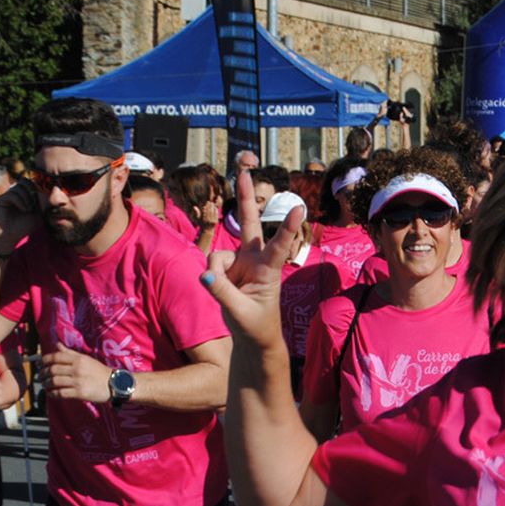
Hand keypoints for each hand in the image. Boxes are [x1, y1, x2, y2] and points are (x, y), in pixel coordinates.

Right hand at [0, 179, 40, 256]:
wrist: (10, 237)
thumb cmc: (24, 227)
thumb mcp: (38, 215)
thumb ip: (43, 204)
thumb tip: (53, 192)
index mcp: (23, 195)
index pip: (31, 183)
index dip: (37, 189)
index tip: (42, 200)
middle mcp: (14, 193)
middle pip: (25, 181)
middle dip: (32, 191)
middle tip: (35, 204)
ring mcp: (6, 195)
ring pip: (18, 187)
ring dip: (27, 198)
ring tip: (29, 210)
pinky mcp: (0, 200)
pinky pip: (11, 194)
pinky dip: (20, 201)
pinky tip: (24, 209)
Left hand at [37, 347, 111, 403]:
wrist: (114, 384)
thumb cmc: (99, 371)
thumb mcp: (86, 359)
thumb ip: (70, 353)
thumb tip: (56, 345)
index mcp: (78, 359)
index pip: (56, 357)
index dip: (44, 360)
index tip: (40, 364)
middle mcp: (77, 369)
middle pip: (53, 369)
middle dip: (43, 373)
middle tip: (40, 376)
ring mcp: (78, 381)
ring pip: (55, 382)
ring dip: (46, 384)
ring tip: (44, 384)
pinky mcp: (79, 393)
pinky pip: (61, 393)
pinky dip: (53, 394)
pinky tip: (50, 393)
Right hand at [201, 169, 305, 348]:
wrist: (252, 336)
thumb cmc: (255, 325)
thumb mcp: (240, 313)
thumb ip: (222, 294)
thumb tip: (205, 274)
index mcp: (269, 271)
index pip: (279, 247)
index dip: (287, 228)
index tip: (300, 208)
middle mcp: (255, 259)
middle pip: (249, 223)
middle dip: (245, 197)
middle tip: (245, 169)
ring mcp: (240, 261)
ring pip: (217, 256)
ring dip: (216, 272)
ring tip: (227, 293)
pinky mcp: (226, 267)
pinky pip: (210, 265)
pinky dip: (211, 277)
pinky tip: (220, 288)